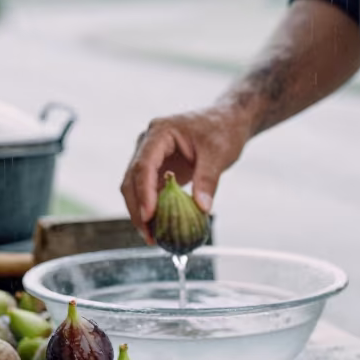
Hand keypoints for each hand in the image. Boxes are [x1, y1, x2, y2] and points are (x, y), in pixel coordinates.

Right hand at [120, 104, 251, 242]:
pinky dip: (152, 210)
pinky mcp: (156, 169)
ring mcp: (150, 156)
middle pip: (132, 179)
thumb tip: (202, 209)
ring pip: (135, 188)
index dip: (144, 192)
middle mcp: (148, 143)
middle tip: (149, 236)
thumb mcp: (218, 154)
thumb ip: (208, 180)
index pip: (144, 164)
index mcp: (160, 132)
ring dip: (141, 213)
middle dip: (137, 209)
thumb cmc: (223, 130)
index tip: (149, 216)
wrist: (226, 121)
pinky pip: (147, 192)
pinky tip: (159, 229)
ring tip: (153, 238)